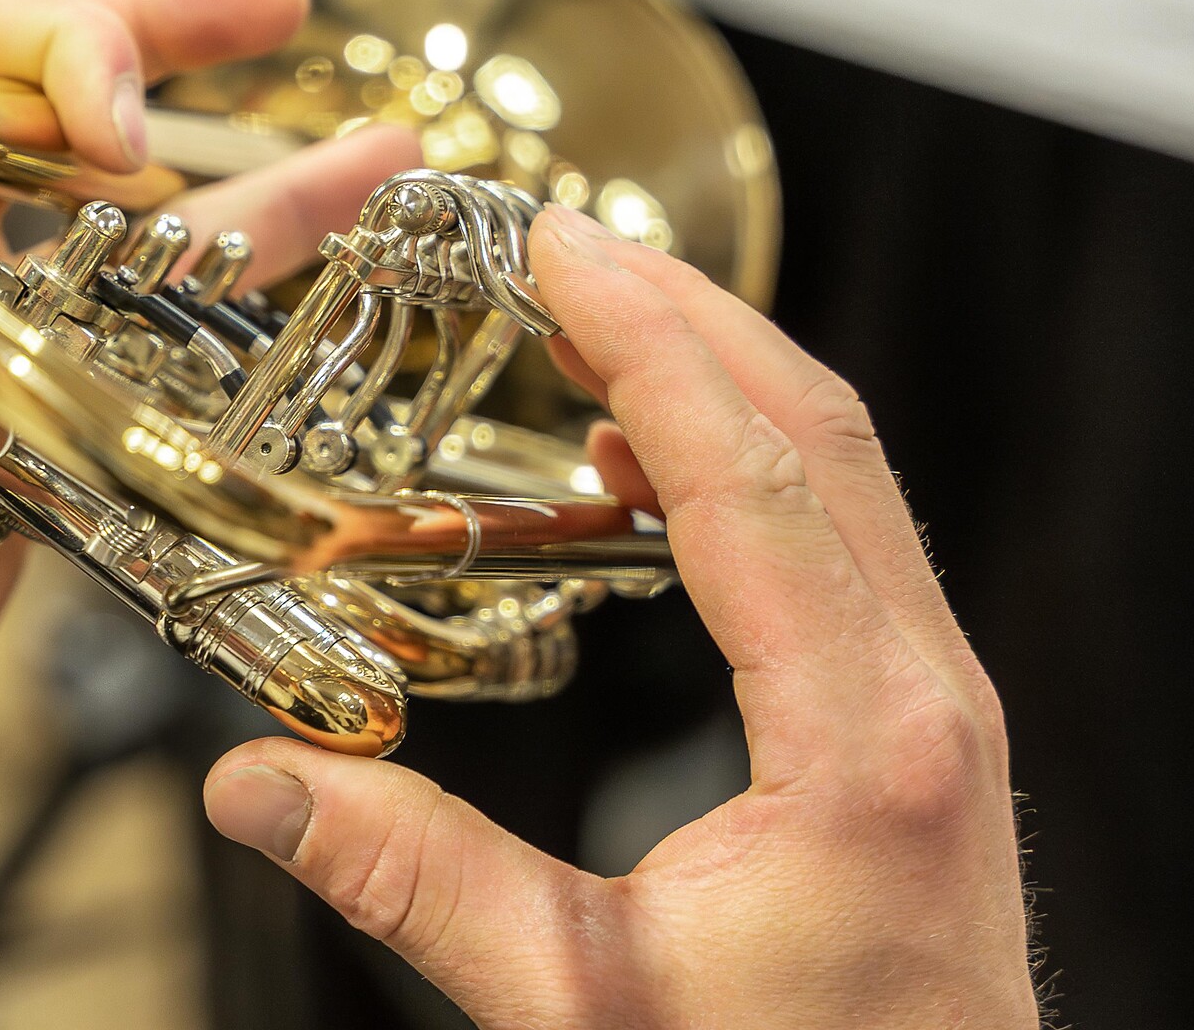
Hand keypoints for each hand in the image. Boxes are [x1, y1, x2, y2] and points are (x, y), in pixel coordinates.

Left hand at [0, 0, 422, 957]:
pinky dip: (249, 311)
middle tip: (271, 14)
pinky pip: (161, 347)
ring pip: (135, 227)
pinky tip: (335, 281)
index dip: (38, 53)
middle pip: (46, 100)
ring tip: (378, 150)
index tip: (126, 121)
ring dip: (253, 181)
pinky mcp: (50, 438)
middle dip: (158, 40)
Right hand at [204, 205, 1038, 1029]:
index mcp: (857, 738)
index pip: (751, 472)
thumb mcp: (582, 1007)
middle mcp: (923, 692)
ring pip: (843, 467)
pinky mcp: (913, 719)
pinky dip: (746, 454)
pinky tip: (651, 466)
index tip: (559, 247)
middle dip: (685, 310)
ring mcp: (934, 699)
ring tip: (596, 315)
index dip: (649, 339)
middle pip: (818, 426)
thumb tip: (259, 785)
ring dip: (722, 369)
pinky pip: (841, 533)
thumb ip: (415, 884)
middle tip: (557, 241)